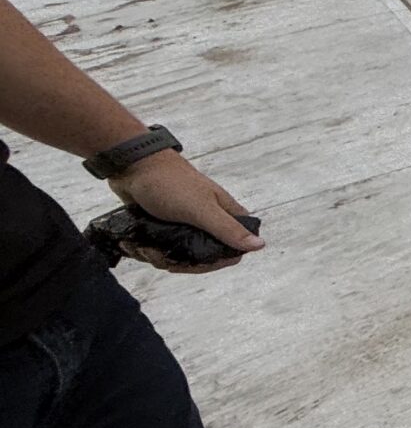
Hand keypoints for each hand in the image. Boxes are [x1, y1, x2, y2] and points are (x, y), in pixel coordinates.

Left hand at [109, 151, 264, 272]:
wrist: (132, 165)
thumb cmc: (170, 183)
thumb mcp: (201, 208)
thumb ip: (228, 229)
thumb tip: (260, 245)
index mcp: (224, 216)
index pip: (232, 251)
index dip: (215, 262)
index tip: (193, 261)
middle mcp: (207, 223)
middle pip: (201, 258)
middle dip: (177, 262)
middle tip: (157, 254)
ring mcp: (184, 226)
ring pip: (177, 255)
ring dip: (156, 257)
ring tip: (141, 247)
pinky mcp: (163, 227)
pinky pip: (160, 249)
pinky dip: (146, 251)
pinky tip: (134, 245)